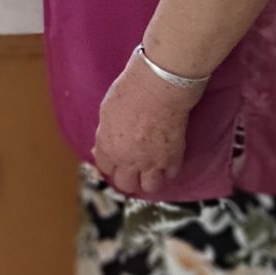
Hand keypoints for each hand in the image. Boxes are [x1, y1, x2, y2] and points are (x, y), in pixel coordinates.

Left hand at [92, 51, 200, 196]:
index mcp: (108, 148)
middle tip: (133, 170)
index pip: (105, 168)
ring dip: (149, 180)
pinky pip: (171, 174)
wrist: (158, 87)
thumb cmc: (130, 91)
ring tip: (151, 170)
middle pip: (125, 184)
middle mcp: (128, 160)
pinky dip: (169, 168)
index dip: (111, 164)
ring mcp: (152, 162)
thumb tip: (102, 146)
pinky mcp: (173, 158)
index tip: (116, 161)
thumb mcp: (106, 112)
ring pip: (149, 187)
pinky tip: (168, 158)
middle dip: (128, 178)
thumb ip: (105, 134)